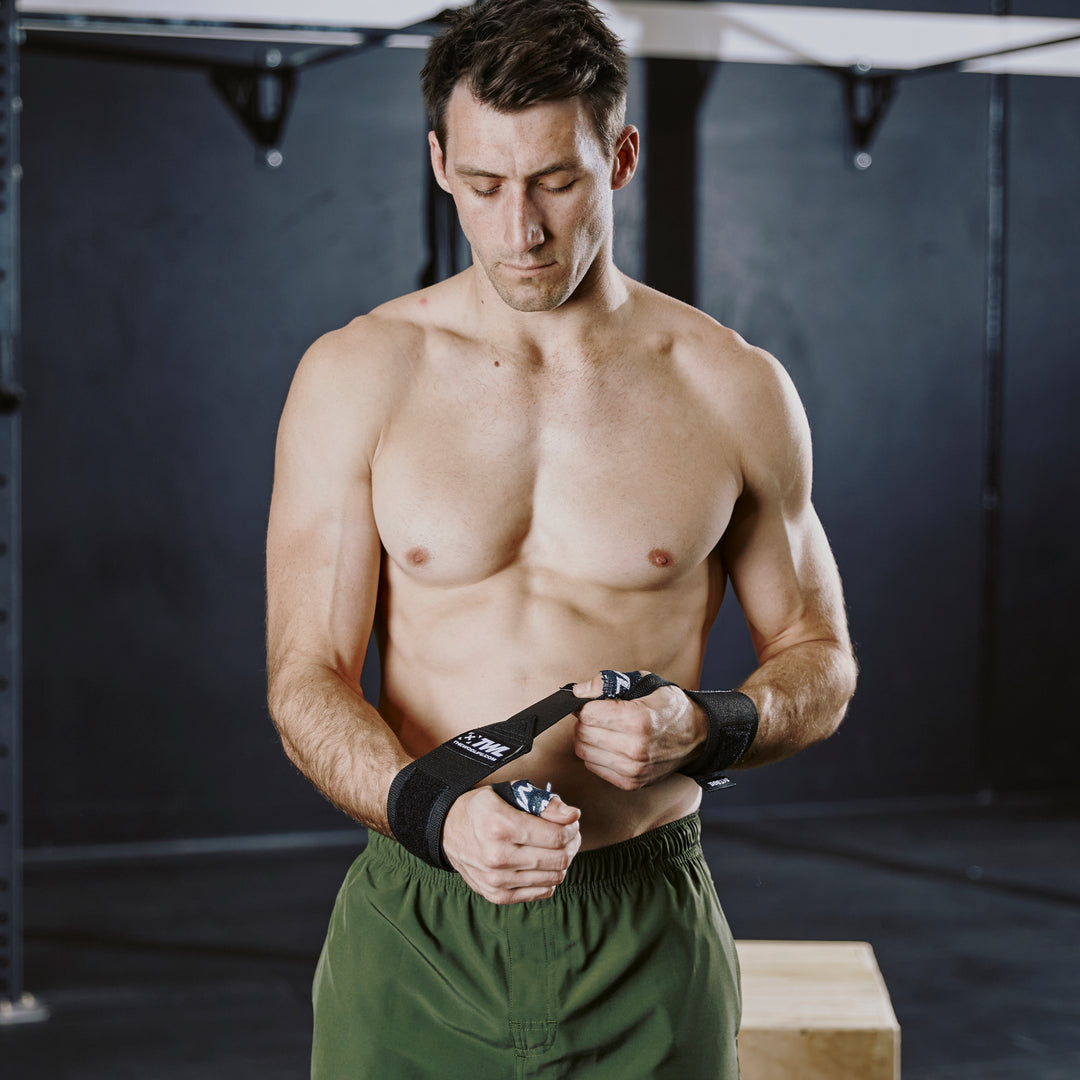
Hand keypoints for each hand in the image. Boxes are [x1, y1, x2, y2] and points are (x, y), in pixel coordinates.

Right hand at [441, 786, 581, 904]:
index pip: (556, 836)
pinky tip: (542, 862)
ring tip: (556, 847)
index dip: (572, 828)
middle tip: (569, 835)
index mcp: (501, 826)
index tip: (571, 822)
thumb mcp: (511, 792)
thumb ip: (545, 802)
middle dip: (572, 845)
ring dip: (563, 861)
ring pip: (554, 878)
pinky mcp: (497, 895)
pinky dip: (549, 878)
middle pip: (558, 859)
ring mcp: (496, 880)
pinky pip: (541, 892)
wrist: (448, 831)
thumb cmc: (485, 808)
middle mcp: (497, 856)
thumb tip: (573, 816)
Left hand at [571, 671, 705, 789]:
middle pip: (582, 734)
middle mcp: (635, 749)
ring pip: (584, 752)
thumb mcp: (643, 682)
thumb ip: (609, 683)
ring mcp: (633, 770)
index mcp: (638, 720)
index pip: (587, 714)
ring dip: (588, 738)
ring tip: (605, 729)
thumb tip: (579, 690)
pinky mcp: (631, 783)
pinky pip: (593, 767)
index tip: (595, 702)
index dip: (586, 704)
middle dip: (585, 720)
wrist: (696, 736)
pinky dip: (596, 754)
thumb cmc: (669, 707)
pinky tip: (611, 744)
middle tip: (599, 714)